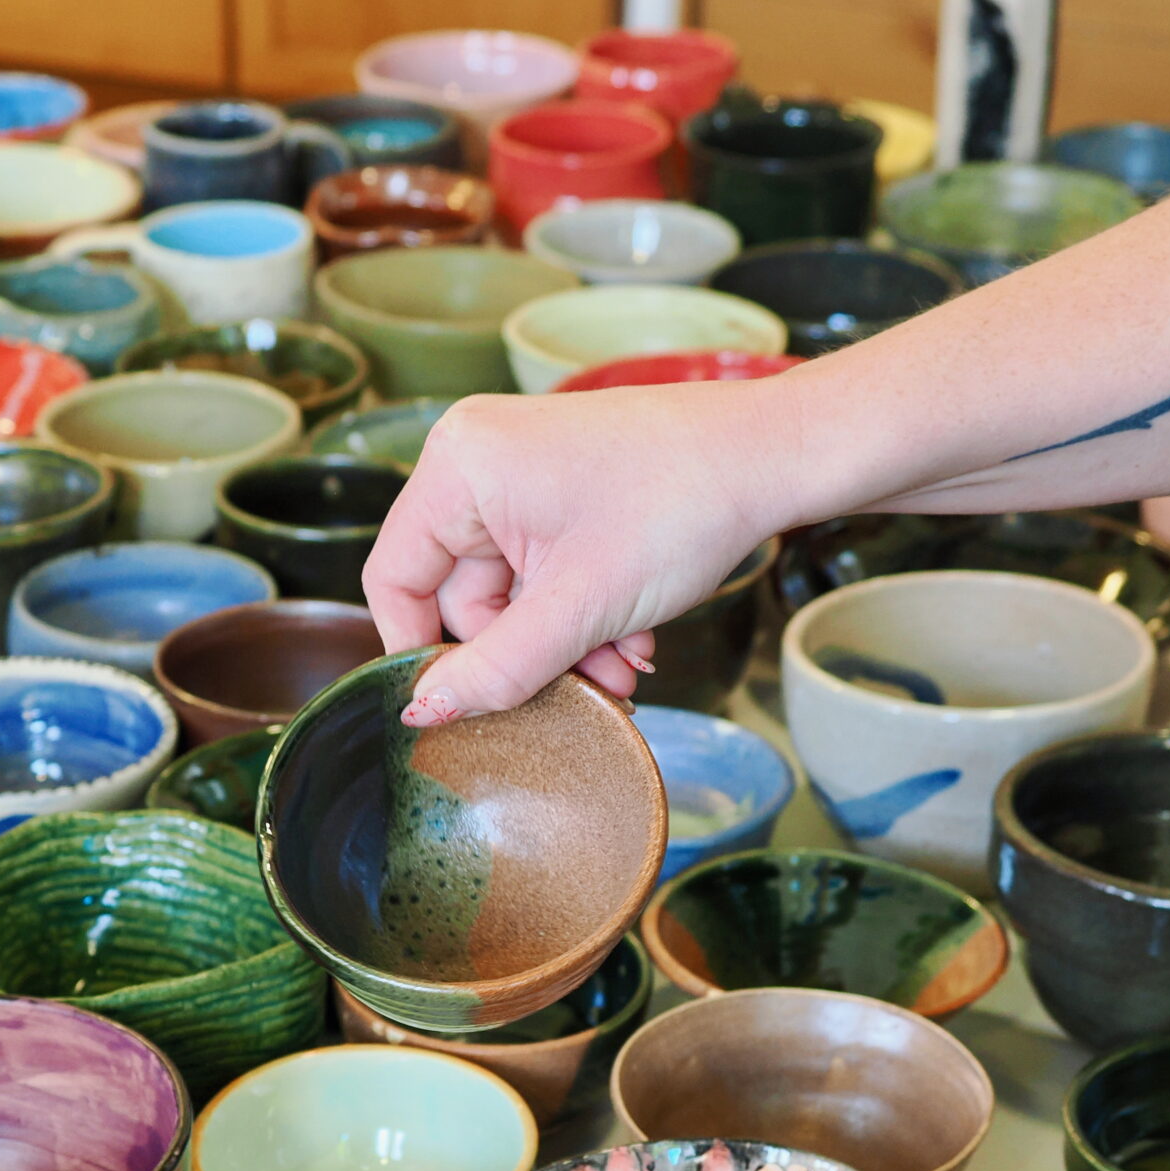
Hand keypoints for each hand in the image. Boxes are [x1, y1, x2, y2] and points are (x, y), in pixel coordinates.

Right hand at [362, 385, 776, 720]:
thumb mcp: (579, 607)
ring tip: (624, 664)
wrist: (775, 458)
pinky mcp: (560, 485)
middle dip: (524, 650)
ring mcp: (520, 470)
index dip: (421, 650)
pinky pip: (544, 569)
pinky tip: (631, 632)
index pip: (395, 578)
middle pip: (459, 592)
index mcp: (459, 466)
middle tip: (584, 685)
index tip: (463, 704)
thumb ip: (495, 668)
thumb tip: (421, 712)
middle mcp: (478, 458)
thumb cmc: (681, 506)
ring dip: (563, 641)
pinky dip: (581, 610)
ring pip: (512, 591)